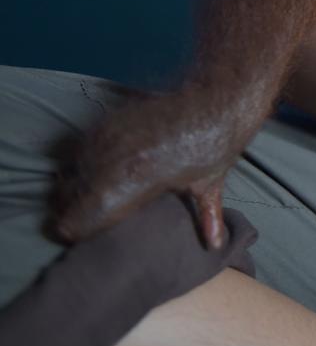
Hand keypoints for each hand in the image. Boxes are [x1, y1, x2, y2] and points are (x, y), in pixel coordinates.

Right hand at [55, 87, 253, 249]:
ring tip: (93, 196)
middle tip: (91, 218)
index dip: (80, 232)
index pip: (78, 220)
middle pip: (69, 196)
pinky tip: (100, 170)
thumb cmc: (215, 144)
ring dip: (77, 185)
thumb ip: (207, 217)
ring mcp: (109, 136)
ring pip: (70, 170)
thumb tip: (215, 245)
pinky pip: (80, 147)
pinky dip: (83, 161)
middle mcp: (114, 159)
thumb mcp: (209, 184)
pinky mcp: (109, 121)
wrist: (215, 100)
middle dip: (75, 210)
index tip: (88, 236)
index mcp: (135, 182)